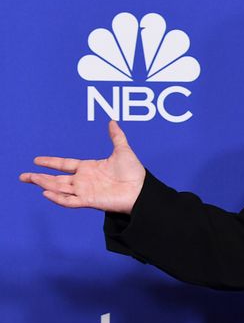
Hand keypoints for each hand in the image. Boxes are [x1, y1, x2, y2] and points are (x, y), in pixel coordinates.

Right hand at [19, 121, 144, 213]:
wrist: (141, 189)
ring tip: (30, 179)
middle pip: (57, 179)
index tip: (36, 160)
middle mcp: (84, 180)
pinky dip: (58, 198)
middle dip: (39, 177)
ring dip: (45, 184)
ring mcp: (85, 191)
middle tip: (23, 176)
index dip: (50, 162)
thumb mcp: (123, 150)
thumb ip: (116, 136)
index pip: (64, 165)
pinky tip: (46, 192)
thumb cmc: (134, 172)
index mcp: (88, 168)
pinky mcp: (89, 201)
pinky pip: (69, 201)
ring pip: (59, 188)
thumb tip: (112, 121)